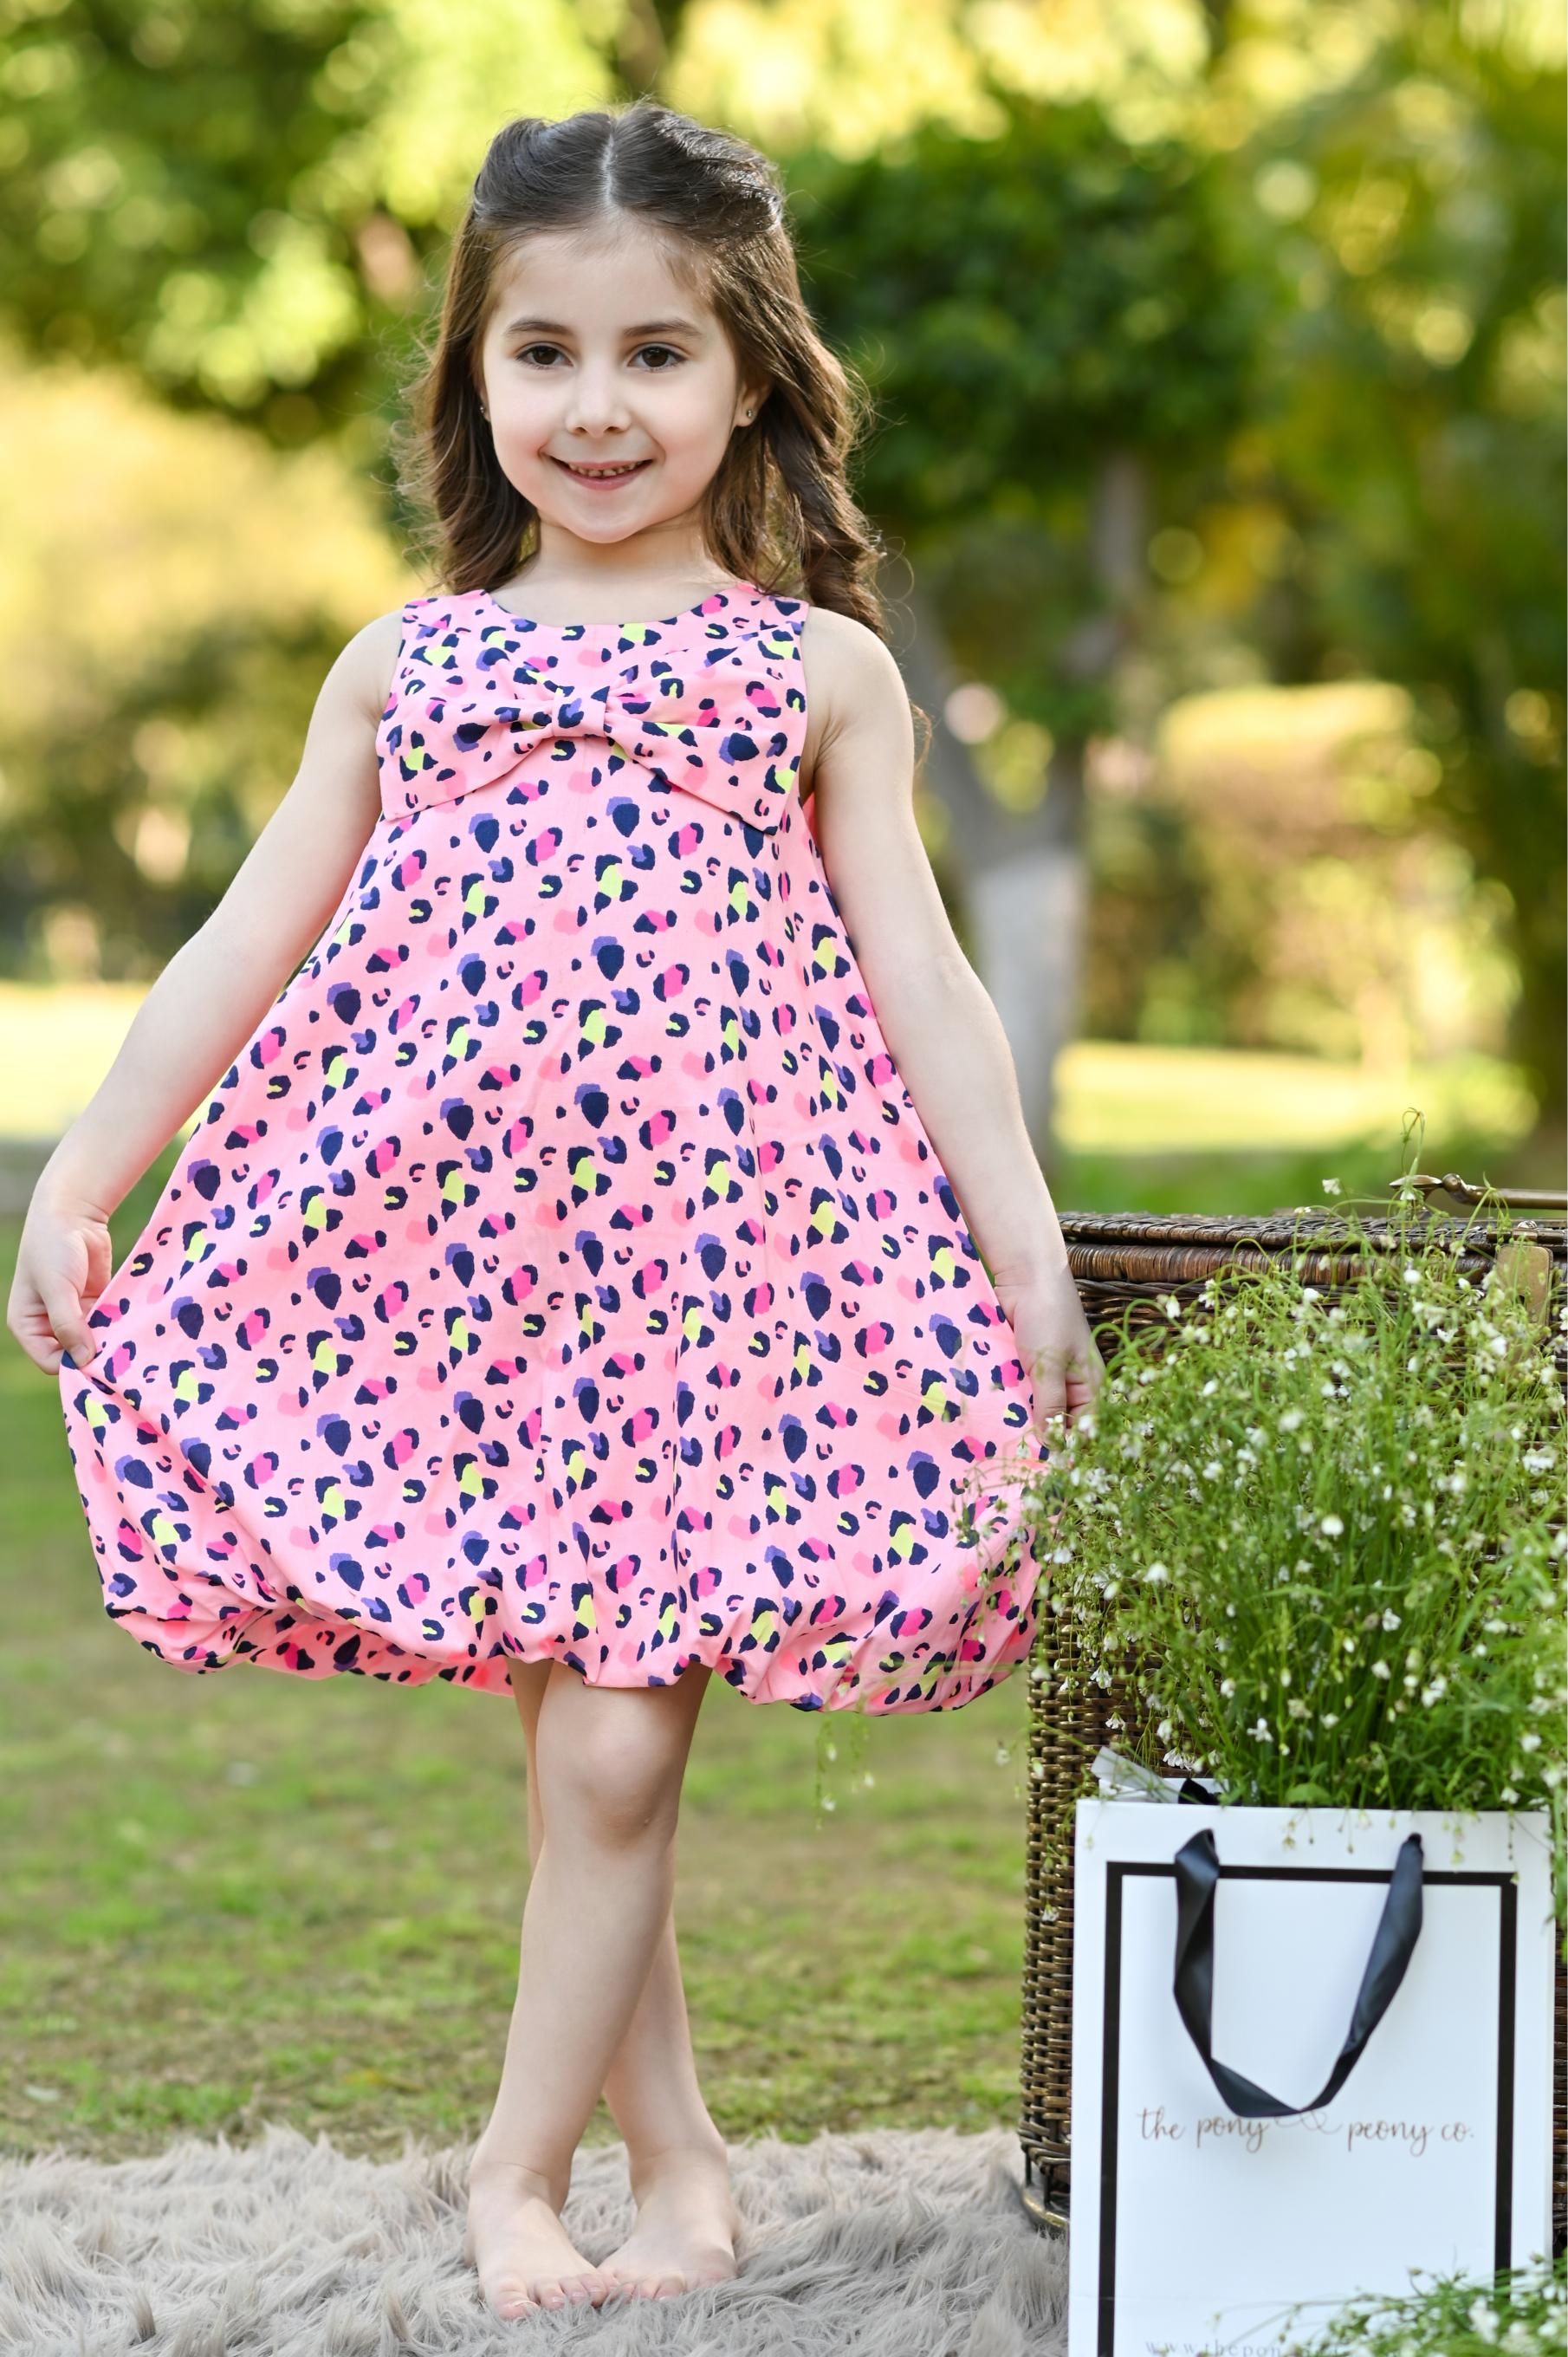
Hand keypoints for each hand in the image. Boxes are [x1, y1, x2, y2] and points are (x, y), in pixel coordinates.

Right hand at [7, 1182, 114, 1374]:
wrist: (73, 1213)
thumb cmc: (54, 1248)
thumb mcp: (58, 1288)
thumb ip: (68, 1324)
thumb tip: (82, 1361)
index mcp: (28, 1325)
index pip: (51, 1361)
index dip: (74, 1364)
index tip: (101, 1360)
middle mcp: (48, 1324)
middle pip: (74, 1355)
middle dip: (95, 1355)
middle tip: (121, 1356)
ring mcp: (73, 1315)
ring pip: (93, 1342)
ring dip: (109, 1341)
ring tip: (130, 1342)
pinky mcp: (94, 1304)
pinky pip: (107, 1326)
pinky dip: (118, 1327)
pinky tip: (133, 1327)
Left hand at [994, 1261, 1105, 1447]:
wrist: (1025, 1275)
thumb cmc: (1048, 1315)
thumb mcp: (1050, 1363)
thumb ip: (1050, 1405)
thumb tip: (1052, 1445)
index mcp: (1088, 1386)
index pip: (1083, 1431)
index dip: (1067, 1450)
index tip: (1045, 1471)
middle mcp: (1068, 1385)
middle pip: (1056, 1424)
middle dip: (1039, 1438)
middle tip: (1017, 1461)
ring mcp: (1043, 1376)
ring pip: (1032, 1411)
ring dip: (1018, 1421)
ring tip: (1000, 1444)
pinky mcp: (1021, 1367)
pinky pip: (1014, 1393)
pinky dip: (1005, 1402)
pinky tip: (989, 1417)